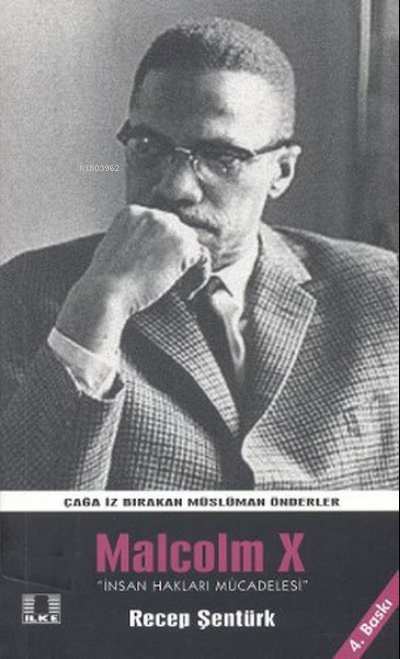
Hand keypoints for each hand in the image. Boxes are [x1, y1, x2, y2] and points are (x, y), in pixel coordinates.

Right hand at [56, 205, 207, 352]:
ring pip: (192, 245)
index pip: (159, 227)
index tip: (158, 269)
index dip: (163, 250)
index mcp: (132, 212)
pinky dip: (200, 276)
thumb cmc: (105, 280)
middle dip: (176, 258)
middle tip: (170, 282)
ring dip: (188, 268)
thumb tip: (152, 253)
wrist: (106, 291)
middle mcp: (152, 214)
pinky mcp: (183, 245)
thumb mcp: (114, 249)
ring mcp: (169, 227)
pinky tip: (187, 292)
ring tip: (179, 289)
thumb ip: (134, 242)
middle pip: (178, 233)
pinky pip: (203, 259)